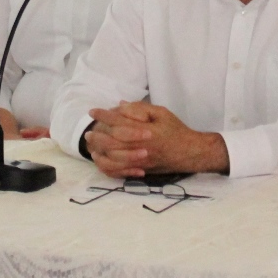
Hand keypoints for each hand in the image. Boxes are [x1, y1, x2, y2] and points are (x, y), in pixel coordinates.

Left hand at [85, 101, 229, 176]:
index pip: (118, 122)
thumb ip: (140, 109)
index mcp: (145, 131)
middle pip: (111, 141)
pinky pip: (118, 172)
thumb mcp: (161, 113)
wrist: (189, 153)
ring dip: (99, 150)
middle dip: (97, 134)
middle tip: (89, 131)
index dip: (103, 115)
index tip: (93, 111)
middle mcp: (140, 147)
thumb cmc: (176, 130)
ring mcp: (139, 161)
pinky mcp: (139, 170)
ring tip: (92, 144)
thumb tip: (120, 106)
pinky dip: (106, 166)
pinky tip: (101, 159)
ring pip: (112, 158)